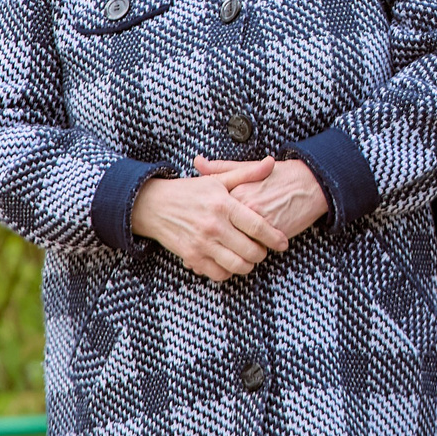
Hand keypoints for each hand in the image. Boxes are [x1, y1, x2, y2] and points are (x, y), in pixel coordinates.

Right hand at [132, 161, 289, 282]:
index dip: (274, 238)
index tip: (283, 244)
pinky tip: (229, 262)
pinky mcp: (192, 257)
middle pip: (251, 250)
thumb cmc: (190, 192)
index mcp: (223, 205)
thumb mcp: (218, 180)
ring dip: (247, 265)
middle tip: (262, 249)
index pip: (257, 226)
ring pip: (237, 265)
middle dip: (262, 253)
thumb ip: (247, 173)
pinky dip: (228, 271)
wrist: (153, 205)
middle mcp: (214, 226)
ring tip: (248, 257)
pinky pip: (218, 274)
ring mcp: (202, 243)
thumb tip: (271, 162)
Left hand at [199, 152, 329, 240]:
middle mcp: (245, 208)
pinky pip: (255, 251)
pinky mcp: (273, 235)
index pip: (211, 216)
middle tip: (217, 244)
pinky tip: (249, 251)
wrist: (313, 183)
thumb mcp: (250, 167)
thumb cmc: (282, 175)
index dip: (209, 224)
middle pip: (222, 234)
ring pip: (237, 245)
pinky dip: (250, 253)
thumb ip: (222, 168)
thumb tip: (197, 162)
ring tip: (234, 250)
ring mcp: (259, 223)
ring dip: (233, 252)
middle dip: (218, 242)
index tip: (209, 227)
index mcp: (235, 192)